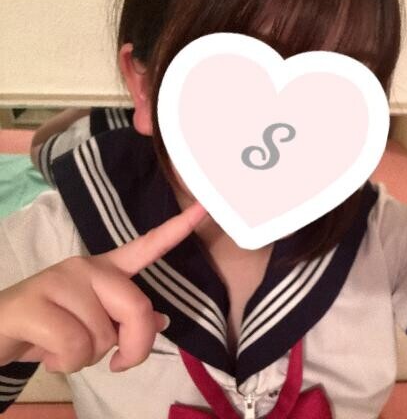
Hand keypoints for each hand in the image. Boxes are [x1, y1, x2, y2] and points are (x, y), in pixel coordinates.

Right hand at [0, 202, 206, 372]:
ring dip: (86, 358)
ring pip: (102, 336)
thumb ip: (127, 321)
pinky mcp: (35, 301)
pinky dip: (64, 364)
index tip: (205, 208)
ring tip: (62, 347)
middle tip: (116, 363)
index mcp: (107, 270)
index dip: (177, 229)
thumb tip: (162, 321)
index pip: (147, 246)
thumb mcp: (96, 327)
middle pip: (137, 309)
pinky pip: (74, 346)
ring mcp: (62, 280)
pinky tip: (46, 353)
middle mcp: (88, 267)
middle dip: (133, 347)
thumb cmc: (51, 328)